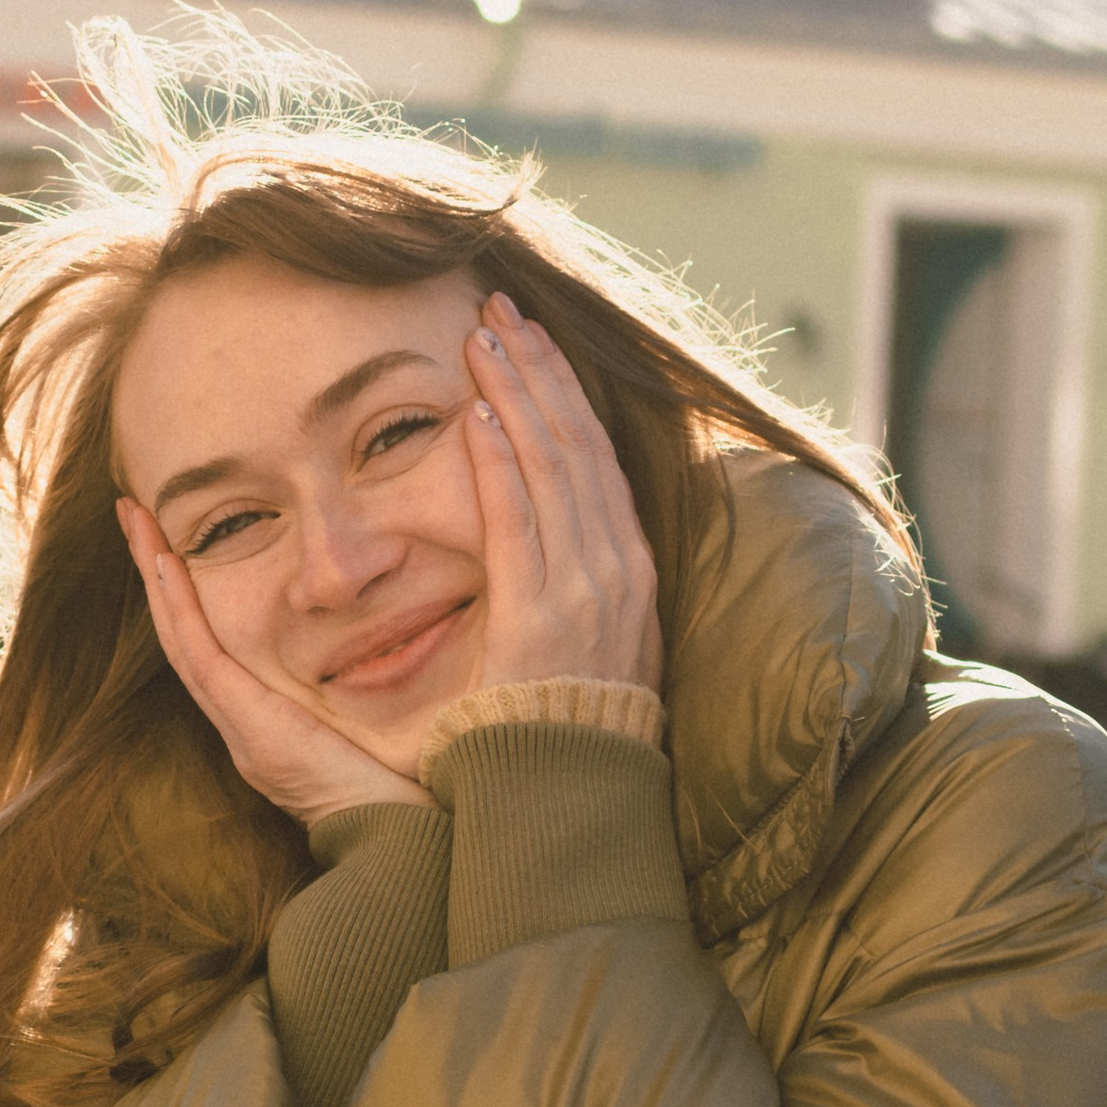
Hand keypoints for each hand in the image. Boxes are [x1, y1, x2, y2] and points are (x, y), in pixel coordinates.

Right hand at [117, 500, 432, 825]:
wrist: (408, 843)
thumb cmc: (408, 788)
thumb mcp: (383, 720)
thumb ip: (378, 682)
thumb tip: (400, 634)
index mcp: (269, 721)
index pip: (215, 642)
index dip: (190, 590)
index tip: (178, 534)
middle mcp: (243, 723)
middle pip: (184, 634)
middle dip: (157, 572)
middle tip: (136, 513)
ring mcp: (240, 728)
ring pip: (180, 640)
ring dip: (156, 578)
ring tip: (137, 521)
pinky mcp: (251, 731)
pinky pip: (203, 661)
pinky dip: (180, 612)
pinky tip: (166, 565)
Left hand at [463, 295, 664, 693]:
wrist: (576, 799)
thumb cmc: (569, 727)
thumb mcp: (589, 642)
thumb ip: (573, 585)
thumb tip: (551, 544)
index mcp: (631, 569)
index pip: (597, 458)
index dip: (564, 392)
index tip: (532, 339)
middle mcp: (619, 568)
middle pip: (579, 444)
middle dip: (539, 368)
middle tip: (499, 307)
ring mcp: (587, 590)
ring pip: (554, 468)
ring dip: (516, 395)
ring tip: (482, 336)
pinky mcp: (543, 616)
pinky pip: (520, 524)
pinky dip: (498, 466)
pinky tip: (475, 415)